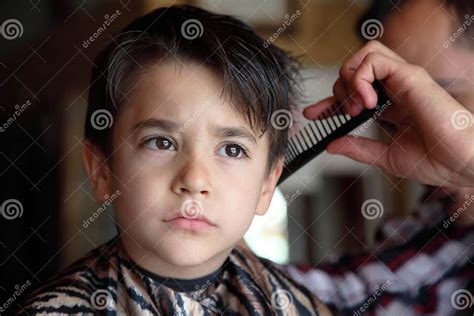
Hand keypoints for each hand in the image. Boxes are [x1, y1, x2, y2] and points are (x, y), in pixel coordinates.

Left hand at [303, 40, 473, 187]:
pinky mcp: (411, 76)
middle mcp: (397, 88)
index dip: (330, 100)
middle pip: (356, 67)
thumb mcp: (386, 157)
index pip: (354, 91)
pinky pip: (374, 59)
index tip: (314, 113)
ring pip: (365, 53)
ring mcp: (404, 79)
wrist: (462, 164)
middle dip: (338, 88)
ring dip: (349, 78)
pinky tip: (365, 101)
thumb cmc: (436, 161)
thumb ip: (358, 148)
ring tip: (355, 106)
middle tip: (343, 113)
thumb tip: (331, 145)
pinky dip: (360, 77)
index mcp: (392, 104)